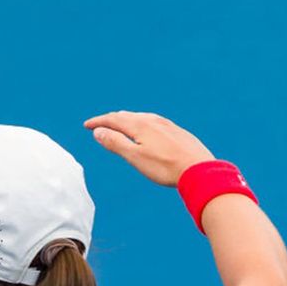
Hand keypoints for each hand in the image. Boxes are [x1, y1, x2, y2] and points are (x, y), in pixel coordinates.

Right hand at [84, 111, 214, 186]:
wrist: (199, 170)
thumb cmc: (165, 167)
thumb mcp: (135, 157)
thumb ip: (115, 143)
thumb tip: (98, 131)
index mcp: (140, 126)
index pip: (113, 120)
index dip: (98, 122)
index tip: (87, 125)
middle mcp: (152, 121)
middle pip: (126, 116)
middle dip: (110, 119)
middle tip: (100, 123)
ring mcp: (166, 125)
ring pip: (141, 117)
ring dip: (126, 119)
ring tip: (120, 123)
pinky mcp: (177, 131)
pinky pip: (154, 121)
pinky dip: (142, 122)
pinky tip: (147, 128)